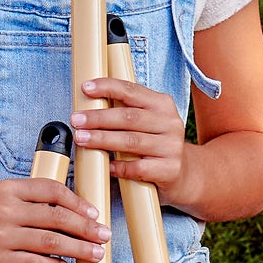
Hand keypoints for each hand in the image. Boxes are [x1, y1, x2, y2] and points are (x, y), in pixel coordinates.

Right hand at [0, 174, 105, 262]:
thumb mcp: (5, 197)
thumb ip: (34, 199)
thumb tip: (77, 212)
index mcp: (10, 189)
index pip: (51, 190)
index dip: (77, 202)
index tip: (94, 213)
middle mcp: (5, 210)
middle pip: (56, 217)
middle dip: (86, 227)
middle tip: (104, 235)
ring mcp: (1, 235)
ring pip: (49, 241)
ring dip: (77, 248)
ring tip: (94, 253)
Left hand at [70, 75, 186, 191]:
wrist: (185, 174)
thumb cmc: (156, 144)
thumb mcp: (149, 122)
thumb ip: (127, 111)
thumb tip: (88, 106)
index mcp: (162, 105)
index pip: (132, 91)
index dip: (107, 87)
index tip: (86, 88)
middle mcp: (170, 123)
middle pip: (129, 117)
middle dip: (98, 118)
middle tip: (76, 120)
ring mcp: (172, 147)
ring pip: (131, 141)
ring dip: (102, 139)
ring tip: (81, 139)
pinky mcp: (170, 170)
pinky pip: (138, 168)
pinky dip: (119, 167)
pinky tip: (106, 166)